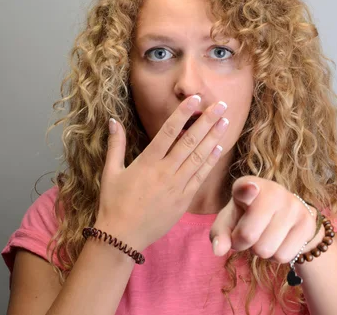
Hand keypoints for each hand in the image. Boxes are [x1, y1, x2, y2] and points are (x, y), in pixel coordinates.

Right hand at [96, 95, 229, 250]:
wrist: (123, 237)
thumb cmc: (114, 203)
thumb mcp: (111, 172)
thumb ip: (116, 144)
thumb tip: (112, 120)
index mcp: (147, 162)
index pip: (168, 132)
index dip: (183, 114)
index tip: (195, 99)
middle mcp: (165, 172)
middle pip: (190, 142)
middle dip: (207, 122)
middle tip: (221, 105)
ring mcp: (177, 186)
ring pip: (199, 157)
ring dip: (214, 138)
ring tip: (225, 121)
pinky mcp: (184, 200)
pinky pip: (200, 177)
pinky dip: (210, 161)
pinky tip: (219, 148)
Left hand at [209, 177, 322, 262]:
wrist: (285, 217)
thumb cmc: (247, 217)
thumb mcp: (229, 222)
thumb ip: (219, 234)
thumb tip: (218, 250)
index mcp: (248, 184)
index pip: (246, 188)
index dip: (247, 191)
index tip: (251, 189)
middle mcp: (274, 191)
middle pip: (248, 235)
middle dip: (242, 244)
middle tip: (247, 235)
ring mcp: (293, 206)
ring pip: (266, 250)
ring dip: (260, 252)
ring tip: (264, 236)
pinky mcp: (307, 222)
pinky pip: (283, 256)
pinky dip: (275, 257)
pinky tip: (278, 242)